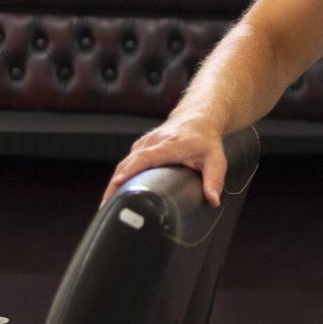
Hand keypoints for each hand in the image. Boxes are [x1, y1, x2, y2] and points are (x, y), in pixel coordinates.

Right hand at [104, 115, 228, 206]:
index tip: (118, 183)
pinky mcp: (141, 146)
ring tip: (107, 204)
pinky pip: (127, 161)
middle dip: (115, 184)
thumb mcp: (216, 159)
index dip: (130, 171)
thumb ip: (214, 180)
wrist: (198, 117)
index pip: (145, 158)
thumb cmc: (206, 140)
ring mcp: (145, 143)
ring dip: (114, 182)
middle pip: (128, 163)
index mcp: (169, 145)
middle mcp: (153, 142)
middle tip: (106, 206)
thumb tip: (213, 200)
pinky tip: (116, 192)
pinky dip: (120, 175)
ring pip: (124, 162)